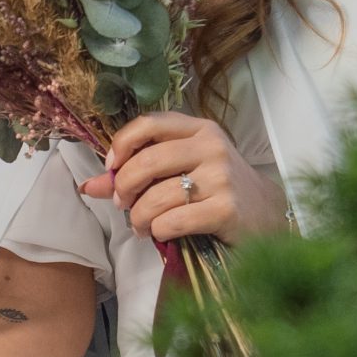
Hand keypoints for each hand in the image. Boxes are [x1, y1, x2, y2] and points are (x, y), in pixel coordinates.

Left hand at [78, 111, 286, 243]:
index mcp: (199, 129)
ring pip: (156, 196)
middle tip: (123, 204)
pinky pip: (173, 221)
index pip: (149, 124)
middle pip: (147, 161)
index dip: (121, 144)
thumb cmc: (219, 189)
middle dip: (124, 187)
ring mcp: (221, 177)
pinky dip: (158, 230)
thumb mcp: (183, 170)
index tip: (111, 167)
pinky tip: (161, 233)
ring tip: (140, 226)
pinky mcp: (226, 209)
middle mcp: (212, 147)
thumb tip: (88, 185)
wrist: (267, 215)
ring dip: (138, 217)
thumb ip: (137, 174)